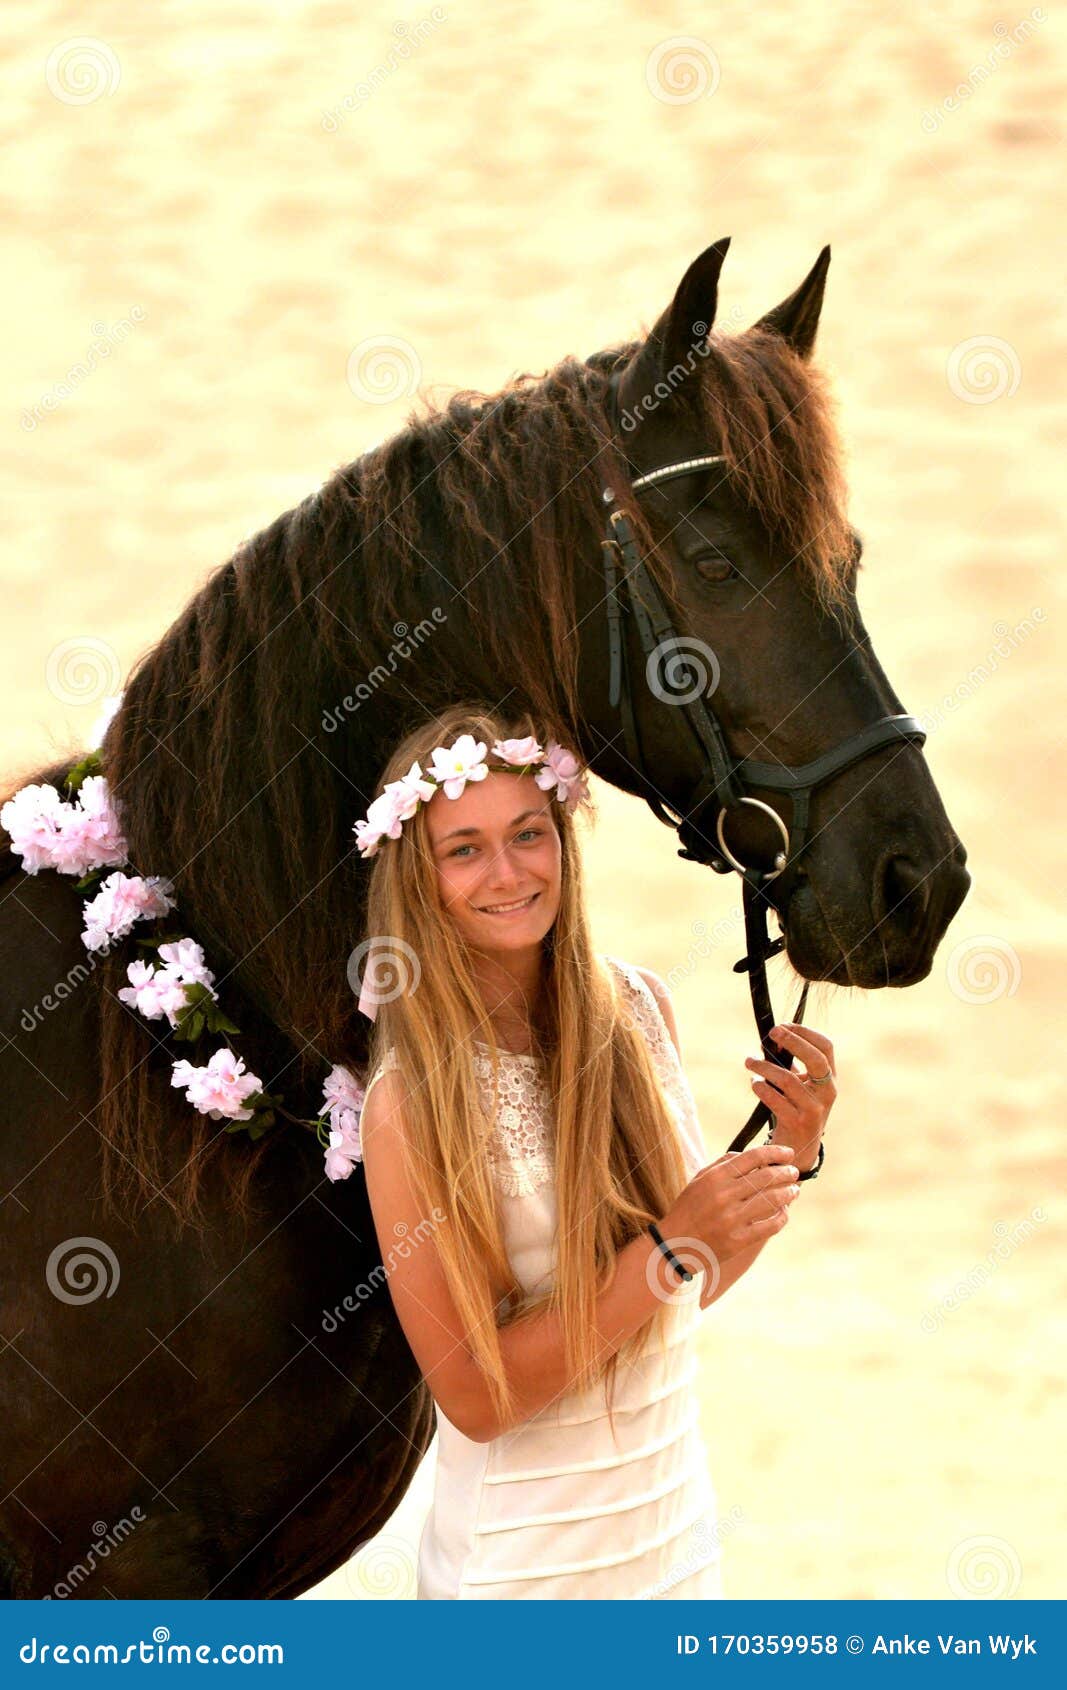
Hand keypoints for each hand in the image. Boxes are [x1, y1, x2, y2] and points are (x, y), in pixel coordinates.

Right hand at [660, 1141, 800, 1286]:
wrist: (674, 1245)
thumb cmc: (688, 1209)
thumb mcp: (699, 1180)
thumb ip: (723, 1164)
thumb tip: (748, 1154)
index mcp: (715, 1177)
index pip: (753, 1157)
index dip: (775, 1152)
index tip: (788, 1153)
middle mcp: (724, 1195)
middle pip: (766, 1177)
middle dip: (786, 1172)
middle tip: (794, 1172)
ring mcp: (731, 1219)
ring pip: (772, 1200)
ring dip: (788, 1193)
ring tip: (794, 1191)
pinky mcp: (738, 1240)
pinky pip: (770, 1226)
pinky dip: (782, 1217)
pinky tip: (784, 1212)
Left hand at [745, 1021, 836, 1170]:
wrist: (798, 1151)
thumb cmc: (796, 1110)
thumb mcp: (800, 1085)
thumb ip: (790, 1064)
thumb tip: (770, 1040)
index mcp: (829, 1079)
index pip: (826, 1047)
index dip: (805, 1032)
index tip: (783, 1025)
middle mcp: (827, 1093)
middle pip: (816, 1059)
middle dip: (793, 1041)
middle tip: (771, 1033)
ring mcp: (814, 1109)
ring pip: (788, 1079)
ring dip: (764, 1067)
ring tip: (749, 1061)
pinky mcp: (797, 1123)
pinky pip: (775, 1099)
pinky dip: (761, 1088)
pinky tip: (754, 1083)